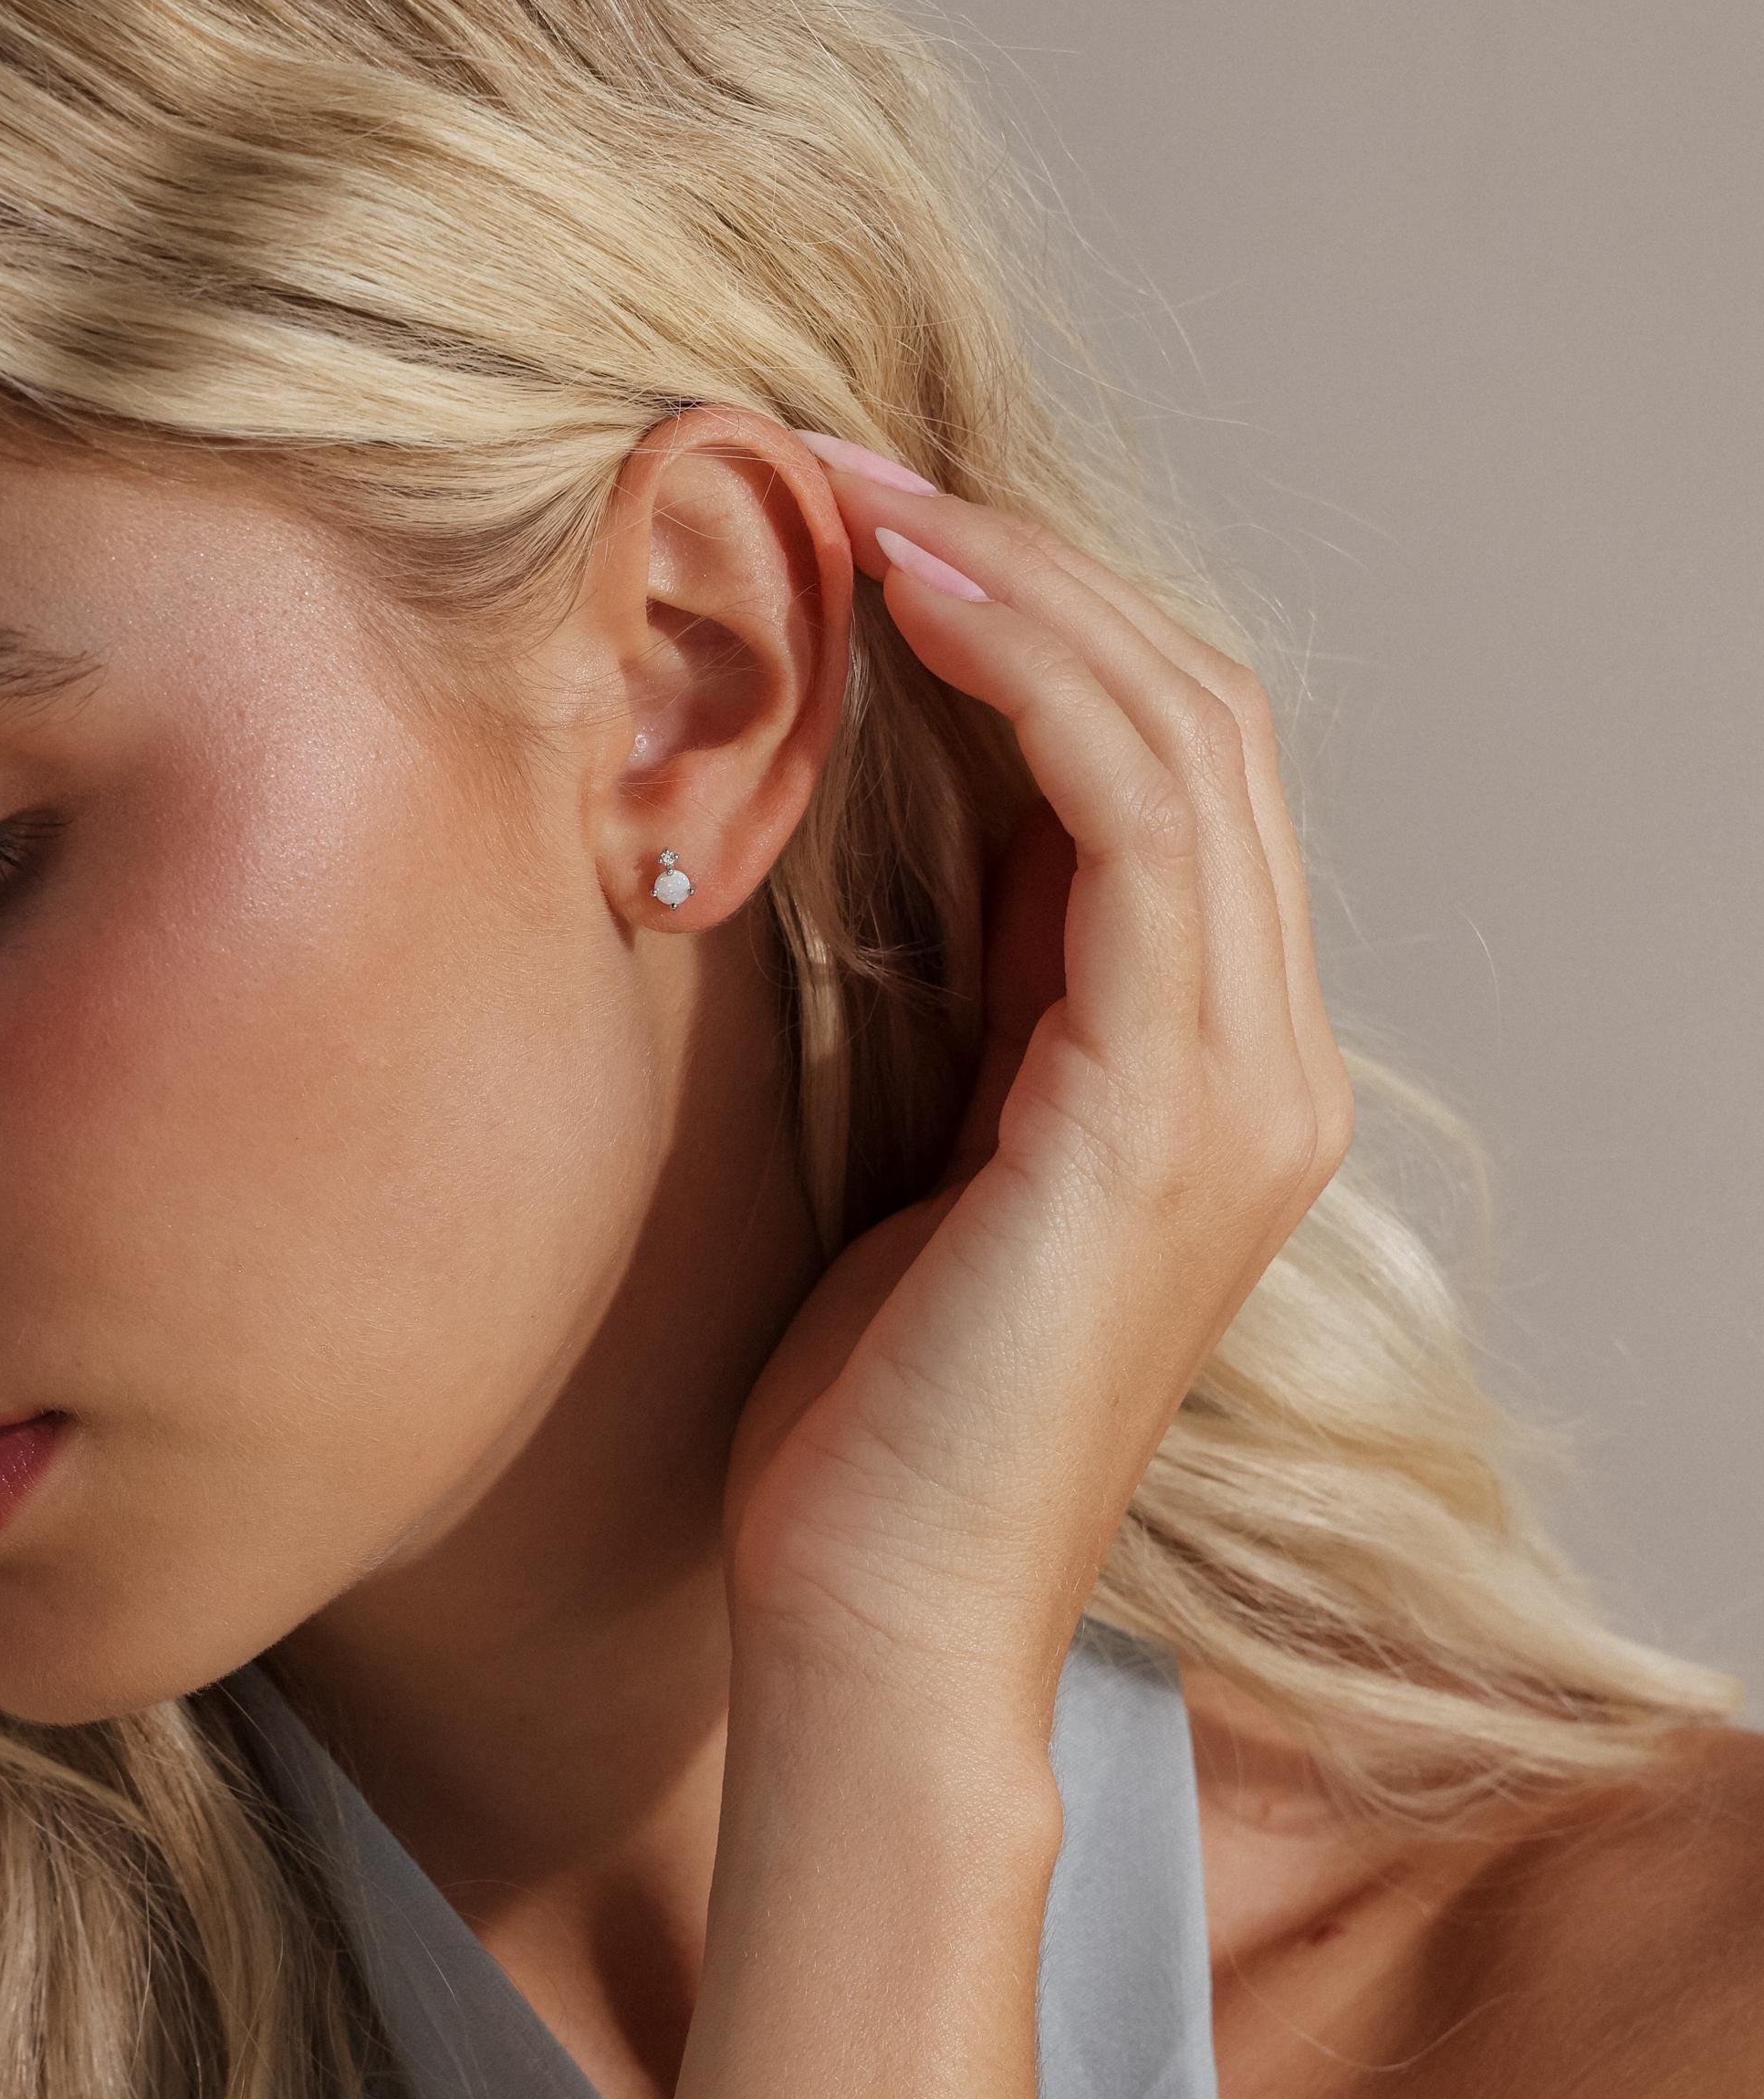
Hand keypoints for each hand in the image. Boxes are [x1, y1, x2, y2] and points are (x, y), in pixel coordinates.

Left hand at [720, 450, 1352, 1752]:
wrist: (872, 1629)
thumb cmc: (859, 1427)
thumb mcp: (917, 1165)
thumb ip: (969, 1002)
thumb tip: (911, 817)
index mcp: (1203, 1077)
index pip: (1162, 779)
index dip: (1029, 629)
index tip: (858, 538)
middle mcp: (1261, 1067)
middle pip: (1194, 720)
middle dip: (1022, 572)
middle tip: (838, 469)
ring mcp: (1238, 1090)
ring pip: (1181, 739)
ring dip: (1019, 589)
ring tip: (853, 495)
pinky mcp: (1165, 1118)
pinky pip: (1134, 824)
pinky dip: (1033, 686)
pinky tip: (908, 605)